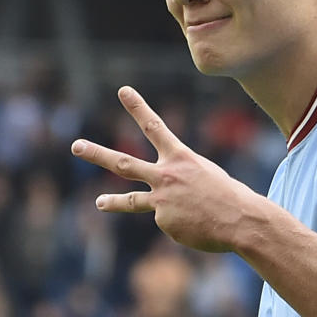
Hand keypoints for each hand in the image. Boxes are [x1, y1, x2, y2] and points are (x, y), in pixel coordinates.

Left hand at [73, 86, 261, 252]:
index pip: (154, 126)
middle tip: (76, 145)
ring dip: (112, 202)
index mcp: (180, 158)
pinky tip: (198, 225)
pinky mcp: (165, 221)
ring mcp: (162, 200)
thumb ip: (181, 178)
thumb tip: (163, 199)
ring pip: (132, 200)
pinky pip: (170, 223)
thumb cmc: (229, 196)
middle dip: (97, 154)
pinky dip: (183, 225)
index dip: (137, 107)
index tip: (123, 91)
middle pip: (124, 163)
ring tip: (99, 203)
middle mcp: (166, 176)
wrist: (240, 220)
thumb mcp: (207, 175)